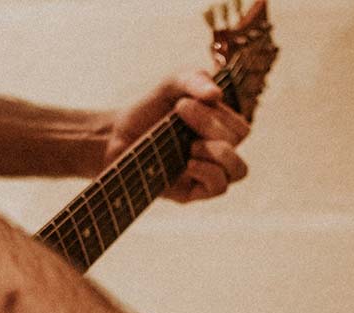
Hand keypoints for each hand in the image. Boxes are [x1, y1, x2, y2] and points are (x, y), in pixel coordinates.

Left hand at [103, 70, 250, 202]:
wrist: (114, 137)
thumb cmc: (145, 111)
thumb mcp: (169, 85)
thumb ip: (193, 80)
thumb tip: (217, 95)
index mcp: (219, 128)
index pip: (239, 126)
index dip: (218, 114)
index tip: (181, 104)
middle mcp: (217, 151)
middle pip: (239, 141)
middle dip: (211, 124)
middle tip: (179, 113)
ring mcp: (206, 173)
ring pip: (239, 170)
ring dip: (219, 151)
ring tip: (191, 145)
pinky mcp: (191, 192)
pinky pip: (219, 187)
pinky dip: (209, 171)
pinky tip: (188, 162)